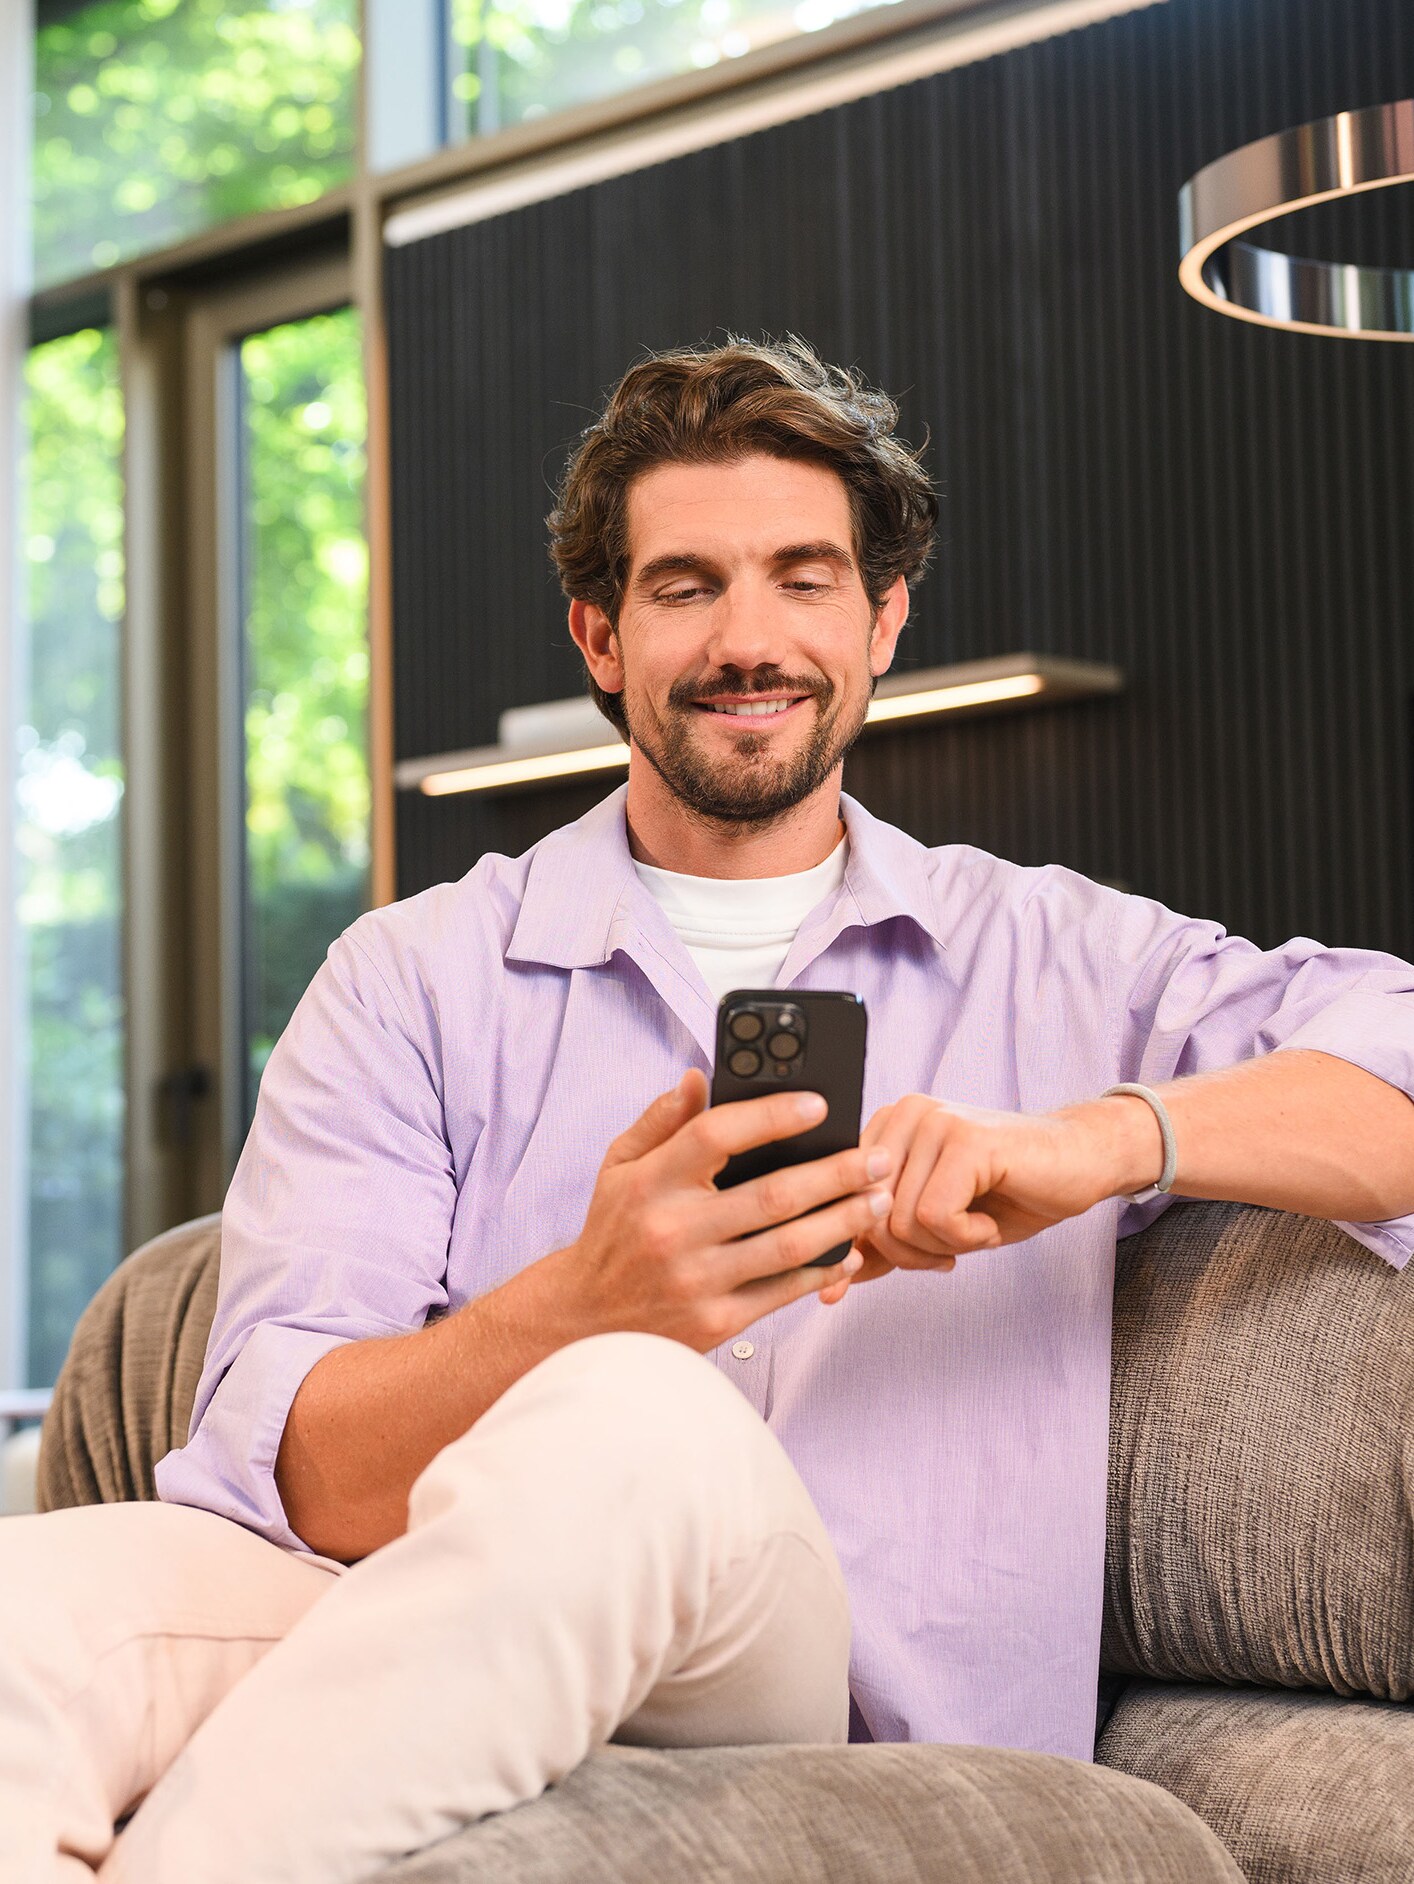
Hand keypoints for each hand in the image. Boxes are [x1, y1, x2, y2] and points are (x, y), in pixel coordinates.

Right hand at [543, 1069, 895, 1350]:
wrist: (585, 1321)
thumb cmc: (613, 1231)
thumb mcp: (619, 1166)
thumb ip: (661, 1119)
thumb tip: (700, 1077)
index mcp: (650, 1182)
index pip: (717, 1134)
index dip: (773, 1115)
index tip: (818, 1104)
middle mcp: (673, 1230)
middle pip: (773, 1194)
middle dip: (837, 1173)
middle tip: (876, 1157)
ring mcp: (696, 1280)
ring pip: (789, 1245)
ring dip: (845, 1220)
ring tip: (879, 1199)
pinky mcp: (716, 1322)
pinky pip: (784, 1292)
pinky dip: (824, 1270)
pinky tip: (850, 1251)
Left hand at [846, 1093, 1145, 1279]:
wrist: (1081, 1163)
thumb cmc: (1008, 1194)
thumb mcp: (935, 1227)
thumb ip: (881, 1246)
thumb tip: (828, 1289)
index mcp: (886, 1129)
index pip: (842, 1201)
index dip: (868, 1246)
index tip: (903, 1261)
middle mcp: (903, 1115)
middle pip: (866, 1217)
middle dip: (908, 1253)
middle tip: (952, 1250)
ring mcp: (933, 1122)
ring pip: (899, 1221)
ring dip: (943, 1246)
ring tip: (976, 1229)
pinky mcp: (965, 1140)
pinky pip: (935, 1215)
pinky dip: (966, 1237)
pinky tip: (989, 1224)